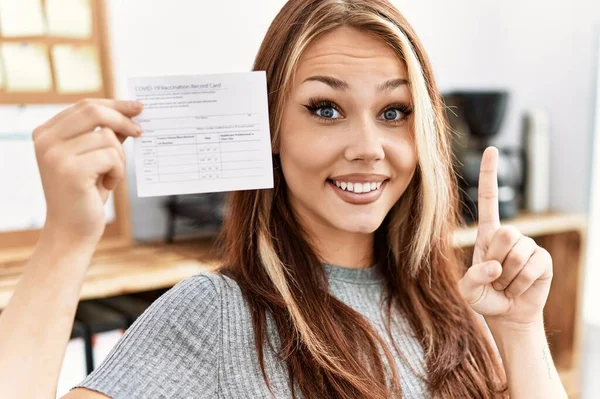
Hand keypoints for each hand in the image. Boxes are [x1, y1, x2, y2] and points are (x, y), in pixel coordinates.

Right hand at [33, 99, 142, 243]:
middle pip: (93, 111)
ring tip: (112, 176)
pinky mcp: (71, 171)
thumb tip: (130, 112)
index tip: (137, 107)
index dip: (114, 104)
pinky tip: (108, 186)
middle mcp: (45, 140)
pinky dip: (118, 172)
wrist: (72, 231)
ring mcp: (55, 155)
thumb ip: (105, 135)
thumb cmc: (85, 194)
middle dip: (123, 120)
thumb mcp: (95, 158)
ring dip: (120, 158)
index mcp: (46, 133)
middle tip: (140, 132)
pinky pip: (112, 157)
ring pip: (107, 137)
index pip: (85, 105)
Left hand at [458, 147, 552, 327]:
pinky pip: (531, 267)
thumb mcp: (468, 290)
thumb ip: (473, 278)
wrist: (508, 314)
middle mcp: (509, 234)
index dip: (489, 174)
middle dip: (496, 259)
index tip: (491, 149)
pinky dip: (521, 282)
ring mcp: (528, 245)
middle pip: (505, 233)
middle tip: (496, 275)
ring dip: (508, 276)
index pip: (489, 198)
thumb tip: (495, 267)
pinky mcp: (543, 259)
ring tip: (507, 282)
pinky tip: (520, 286)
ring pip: (517, 253)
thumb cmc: (485, 297)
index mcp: (487, 234)